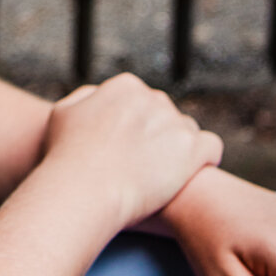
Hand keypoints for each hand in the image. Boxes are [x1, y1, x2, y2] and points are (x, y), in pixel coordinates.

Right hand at [40, 72, 222, 232]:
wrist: (83, 190)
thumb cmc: (67, 158)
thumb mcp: (63, 113)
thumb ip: (86, 98)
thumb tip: (98, 95)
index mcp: (125, 86)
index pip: (143, 101)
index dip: (137, 127)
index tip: (130, 149)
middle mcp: (152, 98)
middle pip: (166, 114)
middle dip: (159, 136)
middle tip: (145, 166)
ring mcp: (174, 122)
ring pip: (188, 131)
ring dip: (179, 149)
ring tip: (164, 176)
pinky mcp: (192, 148)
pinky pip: (212, 147)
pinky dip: (206, 159)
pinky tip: (193, 174)